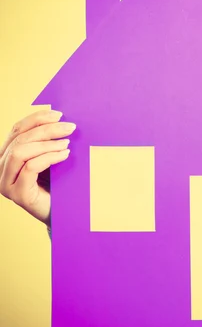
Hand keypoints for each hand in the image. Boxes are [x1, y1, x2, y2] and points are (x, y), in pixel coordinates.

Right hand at [0, 110, 74, 226]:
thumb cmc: (59, 184)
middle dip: (46, 129)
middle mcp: (1, 167)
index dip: (36, 118)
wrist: (64, 213)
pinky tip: (64, 154)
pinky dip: (49, 157)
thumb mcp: (52, 158)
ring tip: (67, 143)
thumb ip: (49, 142)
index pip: (17, 130)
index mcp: (7, 155)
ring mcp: (6, 182)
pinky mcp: (16, 193)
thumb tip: (61, 119)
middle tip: (69, 128)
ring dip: (47, 143)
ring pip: (20, 151)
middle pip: (20, 139)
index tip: (59, 114)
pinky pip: (30, 167)